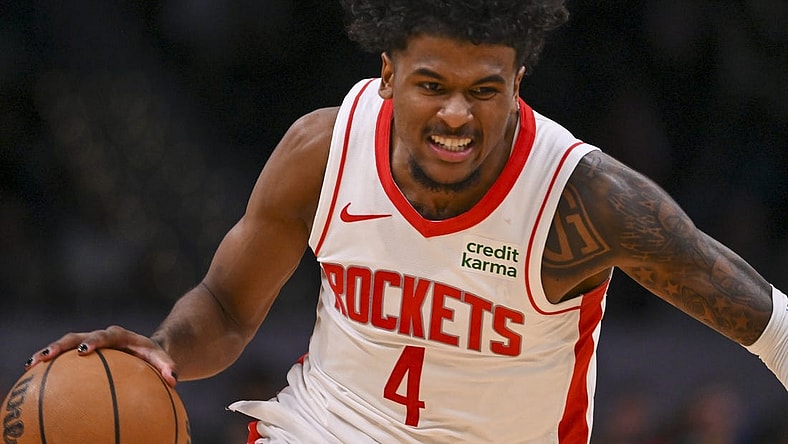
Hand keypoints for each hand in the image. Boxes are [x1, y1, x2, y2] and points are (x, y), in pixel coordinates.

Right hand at [24, 325, 178, 386]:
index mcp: (120, 336)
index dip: (94, 340)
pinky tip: (33, 379)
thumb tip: (174, 379)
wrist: (146, 349)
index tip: (84, 349)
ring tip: (31, 365)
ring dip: (48, 353)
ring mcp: (89, 342)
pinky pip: (64, 359)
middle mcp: (101, 336)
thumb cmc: (154, 356)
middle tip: (47, 356)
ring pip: (65, 344)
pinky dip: (50, 365)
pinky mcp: (82, 352)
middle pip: (77, 336)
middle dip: (61, 345)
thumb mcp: (163, 359)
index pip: (106, 335)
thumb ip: (168, 366)